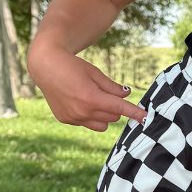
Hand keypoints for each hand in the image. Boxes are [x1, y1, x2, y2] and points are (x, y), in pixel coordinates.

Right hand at [28, 44, 146, 131]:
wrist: (45, 66)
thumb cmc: (72, 66)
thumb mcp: (95, 73)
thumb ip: (112, 87)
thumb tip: (127, 95)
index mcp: (92, 98)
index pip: (120, 109)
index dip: (135, 113)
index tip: (146, 118)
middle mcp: (82, 112)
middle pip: (113, 118)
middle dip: (115, 108)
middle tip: (107, 93)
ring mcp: (73, 118)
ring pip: (101, 125)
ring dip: (104, 115)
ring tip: (93, 98)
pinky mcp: (66, 120)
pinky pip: (86, 123)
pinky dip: (89, 116)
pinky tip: (78, 101)